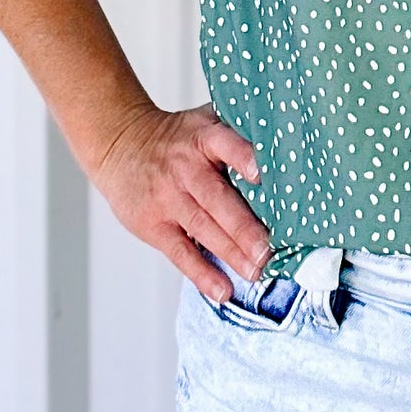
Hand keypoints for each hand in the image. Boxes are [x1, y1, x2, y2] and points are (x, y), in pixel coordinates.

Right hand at [88, 102, 273, 302]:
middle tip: (269, 250)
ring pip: (203, 229)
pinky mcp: (154, 225)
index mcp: (204, 137)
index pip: (225, 143)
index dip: (244, 157)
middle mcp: (186, 168)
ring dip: (232, 254)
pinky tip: (224, 290)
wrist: (121, 144)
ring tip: (257, 272)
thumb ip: (239, 131)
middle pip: (218, 199)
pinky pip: (181, 253)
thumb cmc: (177, 138)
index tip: (262, 175)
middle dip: (245, 227)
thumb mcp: (205, 121)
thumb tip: (290, 141)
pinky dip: (202, 274)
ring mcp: (168, 198)